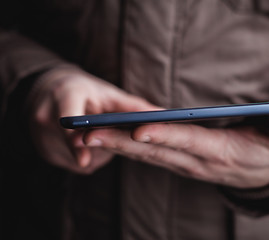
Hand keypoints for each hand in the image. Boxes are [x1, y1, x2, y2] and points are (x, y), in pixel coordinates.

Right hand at [29, 67, 158, 173]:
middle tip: (114, 138)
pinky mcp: (46, 152)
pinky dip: (89, 157)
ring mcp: (41, 136)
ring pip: (77, 157)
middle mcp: (45, 116)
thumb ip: (134, 106)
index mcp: (65, 94)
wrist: (55, 93)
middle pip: (73, 143)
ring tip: (99, 135)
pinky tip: (90, 143)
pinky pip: (74, 163)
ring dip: (96, 152)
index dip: (74, 140)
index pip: (67, 119)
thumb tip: (165, 115)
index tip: (84, 160)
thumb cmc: (89, 93)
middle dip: (99, 145)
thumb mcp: (110, 94)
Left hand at [83, 114, 268, 187]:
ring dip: (115, 145)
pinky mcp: (178, 161)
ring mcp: (183, 163)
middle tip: (88, 132)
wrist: (261, 175)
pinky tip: (104, 139)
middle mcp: (195, 160)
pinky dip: (124, 147)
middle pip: (156, 150)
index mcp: (219, 152)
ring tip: (84, 134)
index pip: (188, 142)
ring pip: (145, 154)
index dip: (165, 136)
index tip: (138, 131)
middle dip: (122, 142)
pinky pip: (147, 155)